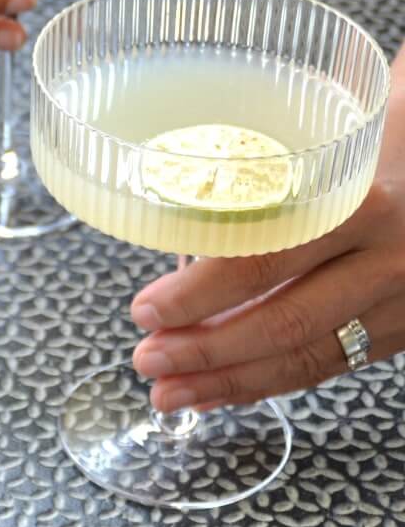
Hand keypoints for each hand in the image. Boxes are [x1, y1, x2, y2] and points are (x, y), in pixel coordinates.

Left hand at [129, 84, 404, 412]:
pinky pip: (332, 363)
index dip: (199, 294)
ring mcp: (401, 300)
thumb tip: (180, 205)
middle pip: (284, 322)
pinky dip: (273, 381)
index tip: (147, 311)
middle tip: (147, 361)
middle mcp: (386, 259)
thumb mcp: (332, 134)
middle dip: (206, 352)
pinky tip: (226, 389)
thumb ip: (267, 172)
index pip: (265, 260)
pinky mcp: (404, 326)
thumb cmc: (389, 136)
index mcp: (359, 204)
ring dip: (231, 381)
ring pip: (308, 356)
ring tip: (172, 392)